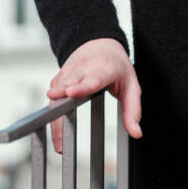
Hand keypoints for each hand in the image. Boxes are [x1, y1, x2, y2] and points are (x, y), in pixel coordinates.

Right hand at [45, 37, 141, 153]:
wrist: (100, 45)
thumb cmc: (117, 67)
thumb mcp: (132, 86)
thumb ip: (133, 110)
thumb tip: (136, 133)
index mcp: (104, 69)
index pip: (91, 78)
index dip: (80, 86)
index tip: (70, 93)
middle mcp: (83, 69)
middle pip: (68, 86)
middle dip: (60, 102)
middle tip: (56, 125)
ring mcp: (68, 72)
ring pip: (56, 93)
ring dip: (54, 116)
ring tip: (59, 143)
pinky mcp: (59, 78)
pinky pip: (52, 96)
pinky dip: (51, 113)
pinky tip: (55, 130)